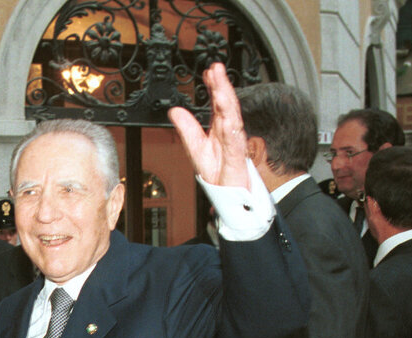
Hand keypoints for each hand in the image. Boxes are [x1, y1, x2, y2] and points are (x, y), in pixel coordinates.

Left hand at [168, 63, 248, 188]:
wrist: (227, 193)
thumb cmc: (216, 171)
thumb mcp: (195, 146)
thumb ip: (186, 127)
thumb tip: (175, 111)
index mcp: (219, 127)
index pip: (217, 102)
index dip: (214, 86)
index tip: (208, 71)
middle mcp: (228, 131)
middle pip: (226, 104)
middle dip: (222, 85)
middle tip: (216, 68)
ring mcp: (234, 141)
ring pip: (232, 116)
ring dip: (227, 99)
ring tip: (221, 83)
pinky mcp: (236, 154)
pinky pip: (234, 137)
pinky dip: (231, 124)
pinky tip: (227, 114)